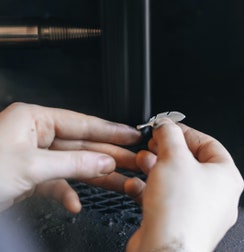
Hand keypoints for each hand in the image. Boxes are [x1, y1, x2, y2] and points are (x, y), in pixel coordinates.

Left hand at [0, 103, 140, 212]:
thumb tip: (103, 162)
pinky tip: (75, 204)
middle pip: (81, 144)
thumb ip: (73, 164)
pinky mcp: (29, 175)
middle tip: (133, 159)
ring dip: (94, 175)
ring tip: (119, 181)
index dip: (110, 130)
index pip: (82, 123)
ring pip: (72, 164)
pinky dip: (66, 193)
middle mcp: (35, 134)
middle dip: (108, 154)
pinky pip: (55, 182)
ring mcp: (33, 156)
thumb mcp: (31, 167)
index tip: (130, 135)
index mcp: (34, 119)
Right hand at [125, 119, 243, 251]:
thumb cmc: (179, 211)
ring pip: (175, 179)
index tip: (167, 128)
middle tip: (153, 143)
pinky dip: (150, 188)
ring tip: (142, 160)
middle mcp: (216, 195)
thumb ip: (169, 135)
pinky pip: (165, 198)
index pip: (208, 144)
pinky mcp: (179, 221)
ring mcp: (198, 210)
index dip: (185, 132)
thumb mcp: (173, 157)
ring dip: (155, 167)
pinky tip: (135, 184)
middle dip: (166, 150)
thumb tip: (165, 125)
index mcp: (225, 177)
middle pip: (189, 161)